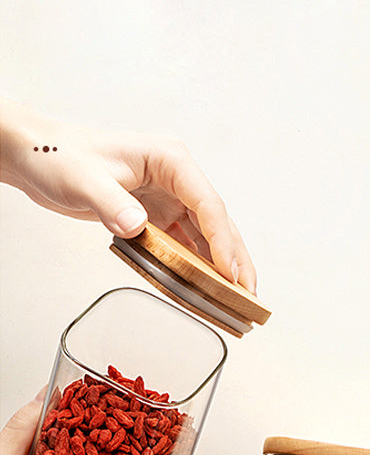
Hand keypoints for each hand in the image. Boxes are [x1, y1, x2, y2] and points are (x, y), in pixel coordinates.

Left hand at [0, 97, 256, 292]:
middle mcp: (177, 179)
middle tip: (250, 294)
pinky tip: (207, 288)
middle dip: (236, 259)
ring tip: (238, 298)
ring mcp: (169, 198)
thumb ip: (112, 203)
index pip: (208, 204)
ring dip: (222, 267)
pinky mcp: (157, 215)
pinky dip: (197, 267)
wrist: (35, 157)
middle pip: (218, 223)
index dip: (223, 241)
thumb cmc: (59, 156)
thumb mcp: (84, 179)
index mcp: (170, 160)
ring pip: (207, 237)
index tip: (231, 274)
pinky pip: (185, 244)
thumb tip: (138, 227)